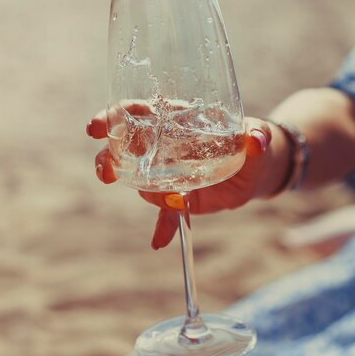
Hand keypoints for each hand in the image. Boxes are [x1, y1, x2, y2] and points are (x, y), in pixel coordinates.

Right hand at [86, 109, 271, 248]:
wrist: (257, 166)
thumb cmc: (251, 139)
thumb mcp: (257, 134)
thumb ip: (256, 135)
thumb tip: (256, 141)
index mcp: (178, 121)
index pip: (139, 113)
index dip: (115, 116)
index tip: (98, 127)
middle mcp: (166, 145)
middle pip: (125, 146)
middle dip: (107, 156)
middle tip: (105, 171)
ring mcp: (170, 172)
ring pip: (138, 178)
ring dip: (130, 185)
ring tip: (144, 194)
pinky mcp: (182, 196)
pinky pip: (166, 213)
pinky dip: (163, 227)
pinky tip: (159, 242)